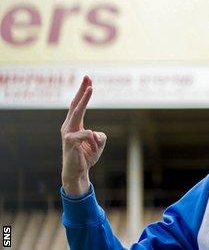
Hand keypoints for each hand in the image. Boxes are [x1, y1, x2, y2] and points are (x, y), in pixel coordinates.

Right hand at [60, 76, 106, 195]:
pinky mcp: (69, 141)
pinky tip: (93, 146)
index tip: (88, 80)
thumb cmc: (87, 157)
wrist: (77, 172)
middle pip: (75, 104)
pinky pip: (86, 134)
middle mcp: (69, 126)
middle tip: (87, 77)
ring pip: (77, 112)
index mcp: (75, 125)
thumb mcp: (98, 144)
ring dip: (84, 99)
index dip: (83, 93)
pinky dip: (93, 139)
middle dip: (82, 90)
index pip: (78, 106)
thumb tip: (96, 133)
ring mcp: (68, 133)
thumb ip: (100, 136)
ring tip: (90, 88)